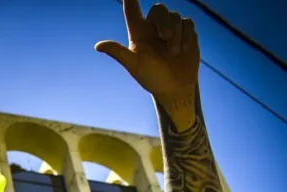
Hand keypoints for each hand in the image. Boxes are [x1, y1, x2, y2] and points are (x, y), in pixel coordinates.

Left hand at [95, 1, 199, 126]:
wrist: (175, 86)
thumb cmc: (151, 77)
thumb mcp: (134, 65)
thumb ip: (118, 52)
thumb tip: (97, 46)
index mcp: (137, 33)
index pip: (131, 9)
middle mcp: (152, 27)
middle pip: (159, 9)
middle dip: (164, 22)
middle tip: (165, 38)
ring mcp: (170, 28)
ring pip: (175, 16)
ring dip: (176, 35)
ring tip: (173, 53)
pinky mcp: (185, 31)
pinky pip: (188, 22)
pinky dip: (186, 36)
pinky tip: (183, 50)